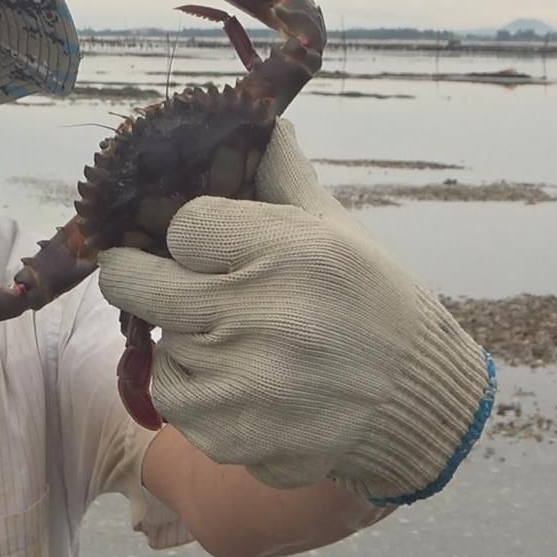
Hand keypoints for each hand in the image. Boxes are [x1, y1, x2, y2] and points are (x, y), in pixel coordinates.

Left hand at [96, 121, 493, 503]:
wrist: (422, 411)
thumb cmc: (376, 308)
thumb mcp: (340, 233)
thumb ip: (286, 179)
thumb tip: (265, 123)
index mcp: (287, 250)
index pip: (182, 225)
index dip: (190, 236)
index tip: (202, 247)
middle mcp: (258, 312)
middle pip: (134, 281)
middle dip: (138, 277)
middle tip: (155, 279)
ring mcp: (238, 380)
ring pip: (158, 343)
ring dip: (184, 341)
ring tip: (237, 344)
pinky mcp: (228, 433)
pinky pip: (172, 399)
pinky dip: (196, 392)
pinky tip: (244, 386)